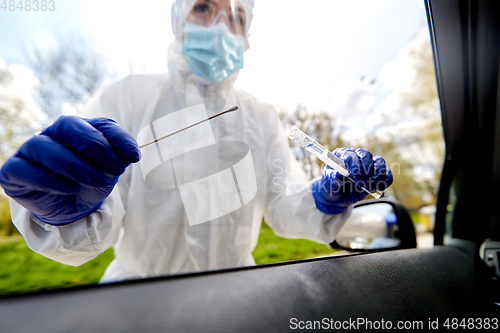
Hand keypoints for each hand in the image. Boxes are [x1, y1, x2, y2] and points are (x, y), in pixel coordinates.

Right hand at [0, 116, 140, 224]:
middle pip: (68, 124)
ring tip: (97, 182)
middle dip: (95, 147)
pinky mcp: (13, 172)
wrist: (72, 209)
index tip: (134, 158)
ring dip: (75, 166)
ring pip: (44, 146)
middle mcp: (52, 133)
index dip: (118, 138)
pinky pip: (26, 170)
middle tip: (114, 170)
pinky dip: (51, 180)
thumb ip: (120, 156)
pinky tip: (71, 189)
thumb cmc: (90, 182)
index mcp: (79, 128)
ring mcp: (29, 150)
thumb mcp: (110, 169)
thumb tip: (132, 153)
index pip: (99, 123)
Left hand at [312, 148, 392, 213]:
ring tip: (369, 188)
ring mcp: (368, 165)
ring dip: (377, 175)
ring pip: (380, 162)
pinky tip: (378, 189)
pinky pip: (387, 174)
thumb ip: (334, 177)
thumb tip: (341, 173)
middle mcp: (357, 157)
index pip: (351, 155)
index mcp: (343, 155)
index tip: (355, 174)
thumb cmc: (331, 187)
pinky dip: (385, 181)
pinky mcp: (376, 174)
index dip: (354, 164)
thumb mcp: (328, 183)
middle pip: (367, 156)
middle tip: (360, 183)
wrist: (337, 198)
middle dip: (366, 170)